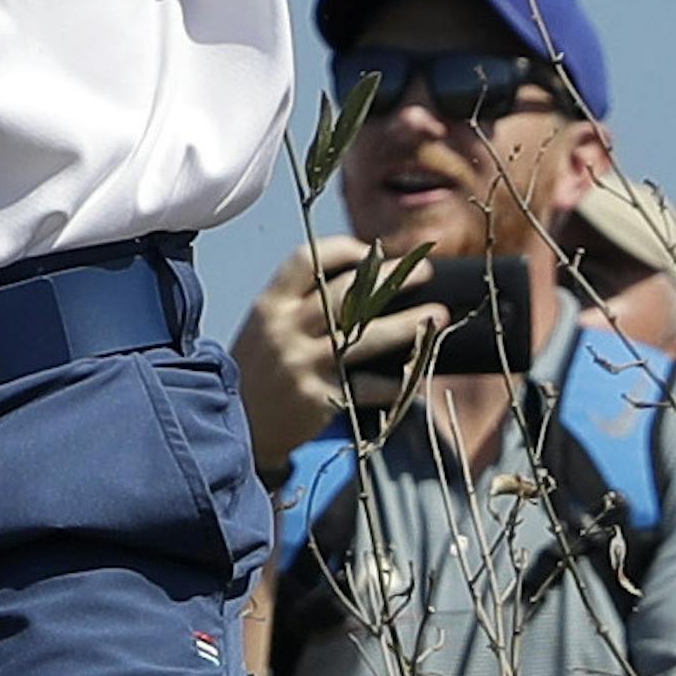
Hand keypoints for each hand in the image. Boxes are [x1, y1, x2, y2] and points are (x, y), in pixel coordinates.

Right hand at [231, 235, 446, 475]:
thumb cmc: (258, 370)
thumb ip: (297, 304)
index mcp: (270, 304)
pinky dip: (395, 382)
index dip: (342, 249)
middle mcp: (285, 328)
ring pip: (365, 336)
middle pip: (344, 292)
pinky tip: (416, 378)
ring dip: (407, 324)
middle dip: (389, 277)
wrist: (238, 426)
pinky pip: (367, 386)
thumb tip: (357, 282)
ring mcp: (303, 363)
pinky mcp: (319, 398)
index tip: (373, 251)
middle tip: (423, 272)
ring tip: (437, 314)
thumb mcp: (264, 327)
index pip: (305, 259)